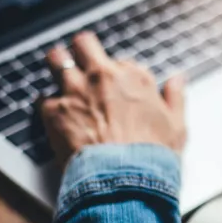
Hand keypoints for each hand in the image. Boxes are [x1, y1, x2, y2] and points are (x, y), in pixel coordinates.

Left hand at [41, 32, 185, 167]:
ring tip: (58, 77)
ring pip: (57, 59)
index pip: (122, 63)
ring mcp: (76, 90)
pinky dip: (49, 106)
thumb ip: (176, 97)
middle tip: (81, 64)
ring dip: (58, 66)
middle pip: (85, 44)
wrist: (125, 179)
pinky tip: (56, 117)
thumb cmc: (153, 156)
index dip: (120, 77)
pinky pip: (43, 98)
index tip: (118, 90)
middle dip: (82, 52)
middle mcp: (103, 76)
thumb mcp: (177, 126)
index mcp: (134, 78)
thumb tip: (178, 79)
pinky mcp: (54, 109)